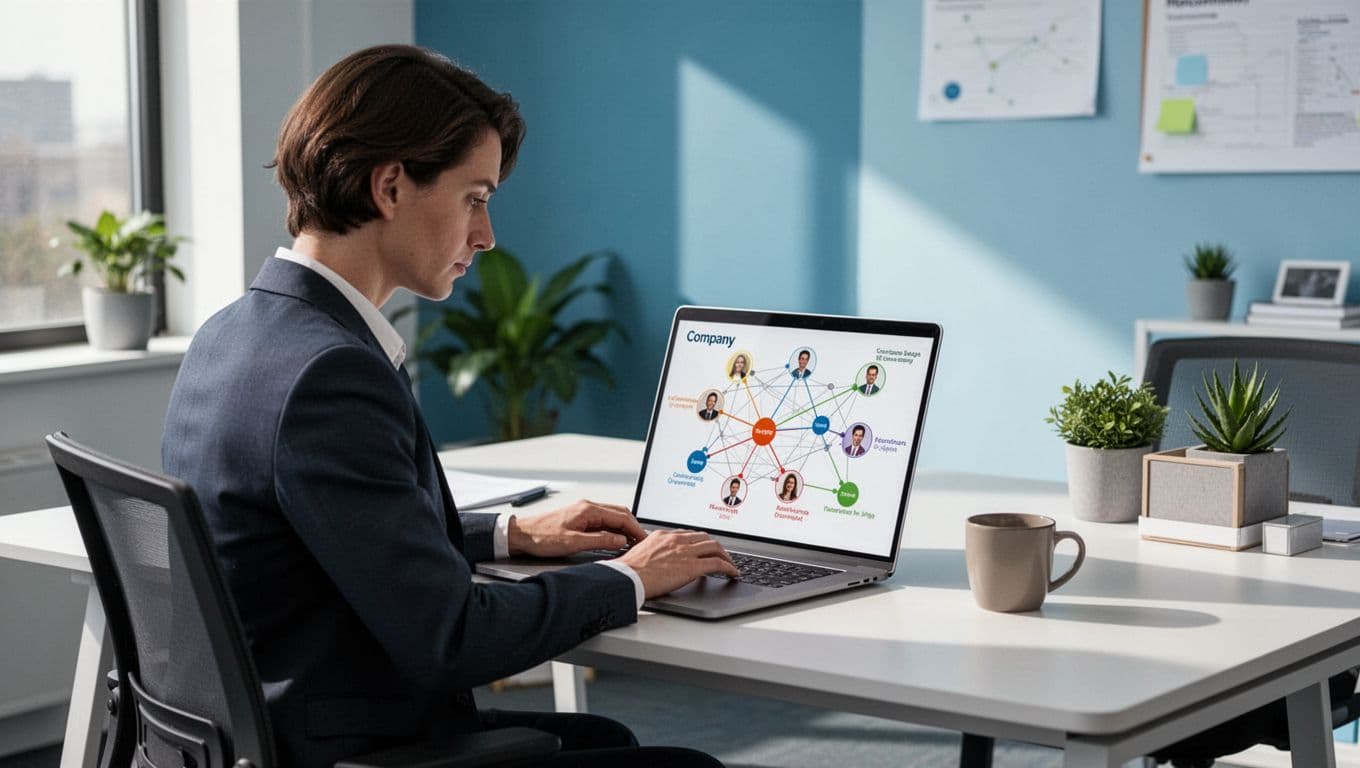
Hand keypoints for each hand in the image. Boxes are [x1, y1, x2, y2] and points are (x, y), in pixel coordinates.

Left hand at [507, 499, 645, 557]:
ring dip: (623, 528)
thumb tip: (621, 540)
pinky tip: (614, 540)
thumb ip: (600, 541)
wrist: (521, 535)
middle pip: (620, 513)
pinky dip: (613, 529)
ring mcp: (583, 511)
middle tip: (642, 542)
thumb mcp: (573, 543)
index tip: (644, 540)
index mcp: (588, 509)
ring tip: (631, 543)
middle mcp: (587, 507)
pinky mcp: (579, 518)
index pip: (621, 516)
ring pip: (612, 517)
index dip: (636, 529)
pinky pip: (603, 521)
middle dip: (633, 527)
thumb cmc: (542, 537)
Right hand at [616, 529, 739, 597]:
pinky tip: (733, 573)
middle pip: (705, 538)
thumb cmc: (628, 570)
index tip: (703, 546)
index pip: (688, 534)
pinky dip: (728, 568)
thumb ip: (652, 552)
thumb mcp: (640, 553)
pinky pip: (718, 564)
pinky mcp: (692, 567)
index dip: (699, 541)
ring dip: (725, 556)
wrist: (628, 577)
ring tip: (730, 563)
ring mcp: (686, 552)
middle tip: (720, 554)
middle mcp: (677, 540)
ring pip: (715, 548)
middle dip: (715, 546)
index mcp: (664, 536)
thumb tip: (654, 560)